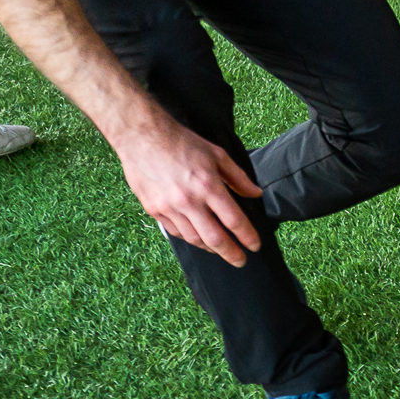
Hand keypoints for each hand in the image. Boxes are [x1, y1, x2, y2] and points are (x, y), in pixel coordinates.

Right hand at [116, 116, 264, 263]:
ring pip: (194, 239)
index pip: (234, 220)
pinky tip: (198, 238)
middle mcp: (189, 201)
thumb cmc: (183, 143)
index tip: (255, 246)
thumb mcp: (217, 154)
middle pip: (215, 238)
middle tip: (241, 261)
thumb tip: (256, 194)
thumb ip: (238, 178)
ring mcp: (169, 208)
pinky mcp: (153, 210)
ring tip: (221, 250)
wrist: (142, 137)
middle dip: (231, 253)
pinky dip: (189, 238)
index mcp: (208, 186)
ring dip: (210, 248)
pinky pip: (175, 232)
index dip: (247, 236)